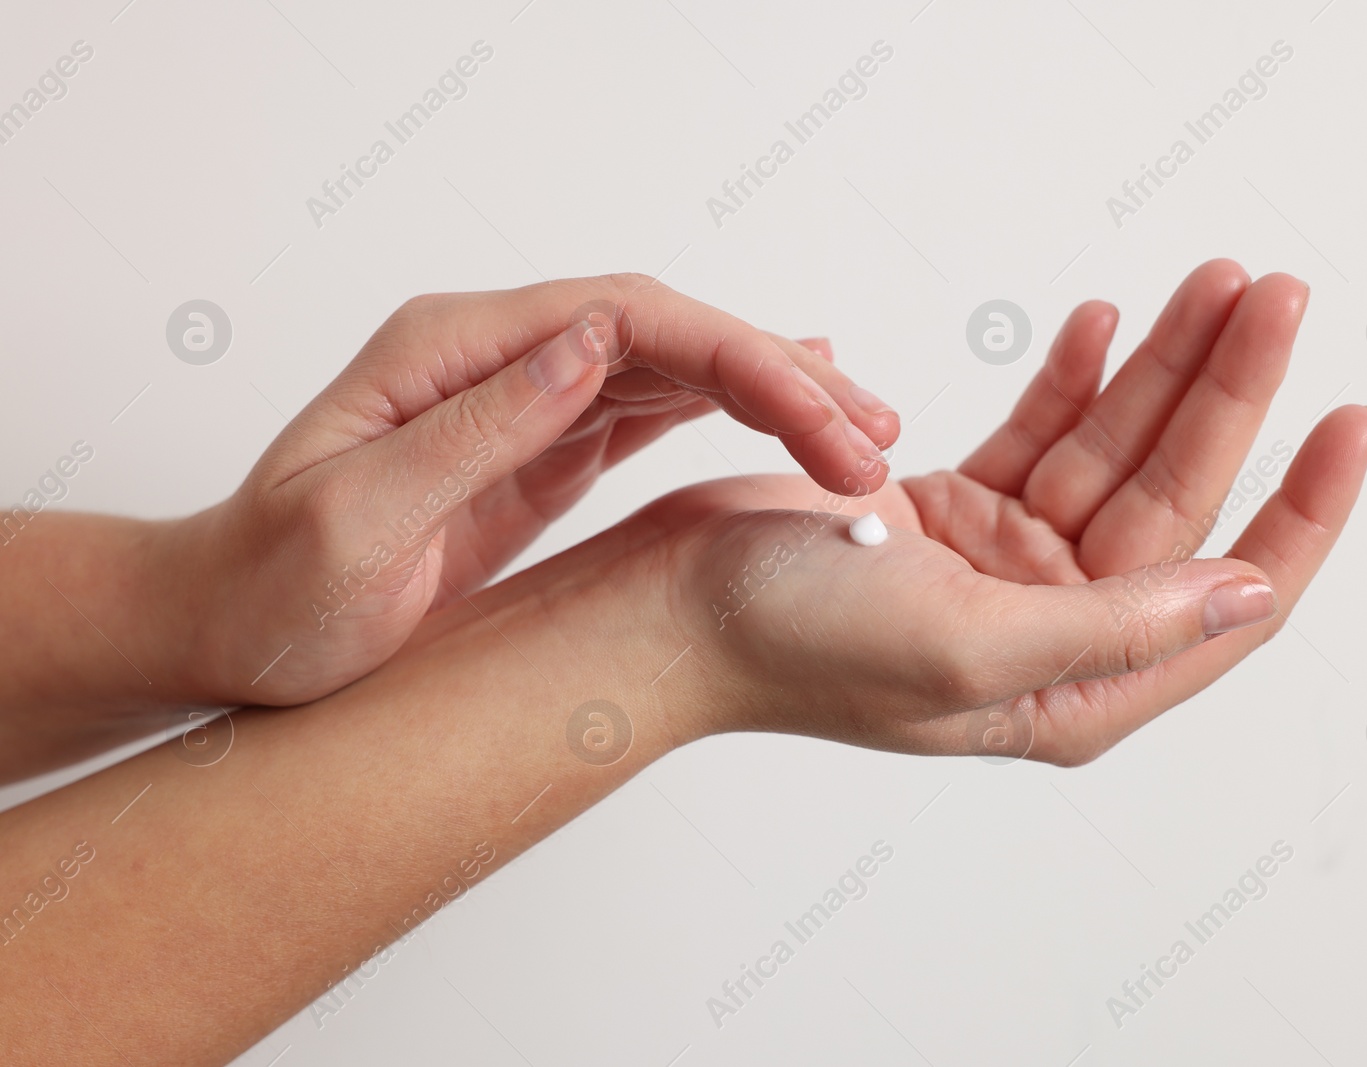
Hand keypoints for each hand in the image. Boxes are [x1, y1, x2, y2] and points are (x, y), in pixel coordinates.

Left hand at [170, 274, 898, 706]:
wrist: (229, 628)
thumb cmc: (272, 588)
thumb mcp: (358, 515)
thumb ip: (479, 424)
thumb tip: (593, 338)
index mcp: (453, 350)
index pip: (626, 317)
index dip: (736, 355)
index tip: (818, 411)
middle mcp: (498, 355)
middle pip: (669, 332)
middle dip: (781, 376)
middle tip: (873, 435)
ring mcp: (525, 396)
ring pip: (676, 367)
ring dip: (774, 394)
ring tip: (863, 432)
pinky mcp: (543, 445)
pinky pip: (653, 410)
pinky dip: (730, 411)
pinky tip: (789, 412)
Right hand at [596, 261, 1366, 763]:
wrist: (666, 610)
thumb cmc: (792, 647)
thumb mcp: (968, 646)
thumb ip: (1115, 629)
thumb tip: (1245, 595)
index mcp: (1077, 690)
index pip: (1229, 598)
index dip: (1301, 509)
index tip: (1349, 417)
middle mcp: (1054, 629)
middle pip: (1175, 497)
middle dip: (1228, 395)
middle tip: (1275, 293)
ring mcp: (1005, 567)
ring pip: (1112, 450)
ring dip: (1159, 367)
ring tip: (1213, 284)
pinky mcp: (955, 514)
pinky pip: (1038, 434)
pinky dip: (1070, 379)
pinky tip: (1106, 326)